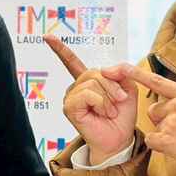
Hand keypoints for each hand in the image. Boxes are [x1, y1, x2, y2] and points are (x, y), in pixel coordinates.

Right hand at [46, 37, 137, 163]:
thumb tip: (104, 69)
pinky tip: (103, 113)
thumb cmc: (122, 116)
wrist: (120, 138)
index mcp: (88, 81)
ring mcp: (71, 97)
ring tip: (110, 111)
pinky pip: (88, 94)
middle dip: (113, 86)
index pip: (71, 62)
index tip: (47, 37)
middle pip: (95, 72)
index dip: (60, 49)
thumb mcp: (128, 88)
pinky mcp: (69, 107)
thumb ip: (121, 72)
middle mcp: (76, 87)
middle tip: (120, 101)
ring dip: (109, 97)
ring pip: (92, 82)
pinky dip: (101, 103)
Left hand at [126, 66, 175, 175]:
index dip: (137, 74)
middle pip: (153, 110)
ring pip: (155, 126)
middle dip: (162, 120)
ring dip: (164, 134)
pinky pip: (152, 140)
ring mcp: (172, 121)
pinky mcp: (167, 139)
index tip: (122, 68)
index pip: (158, 81)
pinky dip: (160, 146)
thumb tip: (164, 106)